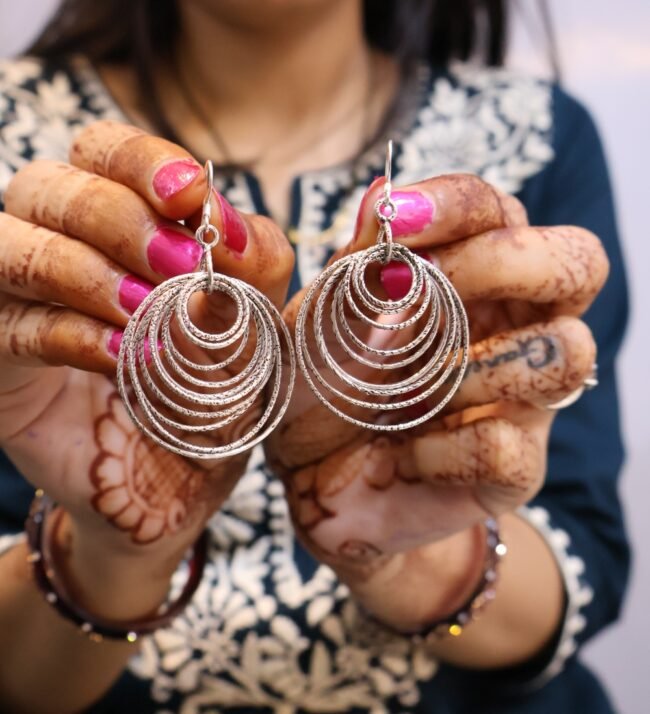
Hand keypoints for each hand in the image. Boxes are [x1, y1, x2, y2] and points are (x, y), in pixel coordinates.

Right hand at [0, 120, 293, 613]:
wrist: (177, 483)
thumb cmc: (216, 391)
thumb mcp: (256, 327)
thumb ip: (255, 270)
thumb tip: (227, 222)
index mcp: (120, 222)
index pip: (105, 152)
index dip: (143, 161)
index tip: (191, 195)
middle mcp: (59, 245)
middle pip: (50, 185)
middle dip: (118, 218)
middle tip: (180, 265)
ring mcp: (18, 301)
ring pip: (10, 244)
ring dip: (83, 270)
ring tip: (145, 310)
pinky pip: (14, 327)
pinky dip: (72, 334)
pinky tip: (123, 358)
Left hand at [267, 174, 606, 629]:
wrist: (312, 482)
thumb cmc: (318, 388)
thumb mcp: (321, 319)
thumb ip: (357, 262)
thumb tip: (386, 189)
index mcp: (466, 280)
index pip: (499, 212)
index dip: (458, 204)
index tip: (397, 217)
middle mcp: (508, 330)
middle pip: (577, 265)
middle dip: (504, 265)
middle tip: (427, 293)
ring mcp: (519, 400)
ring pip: (566, 355)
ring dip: (471, 368)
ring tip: (406, 393)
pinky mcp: (514, 469)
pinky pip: (509, 446)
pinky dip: (440, 449)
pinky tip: (401, 455)